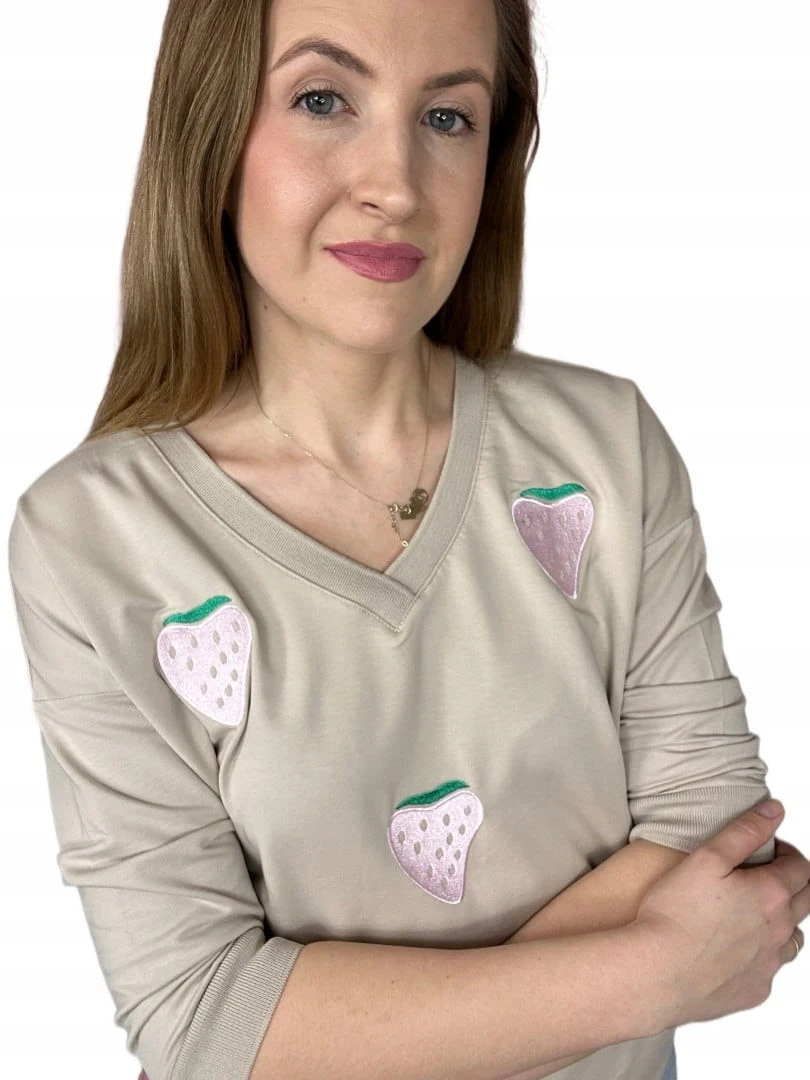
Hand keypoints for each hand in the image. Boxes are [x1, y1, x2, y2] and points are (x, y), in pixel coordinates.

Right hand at [632, 801, 809, 1026]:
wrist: (656, 973)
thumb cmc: (674, 914)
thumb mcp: (706, 857)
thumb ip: (744, 831)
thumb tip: (774, 811)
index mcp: (770, 895)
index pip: (800, 866)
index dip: (784, 852)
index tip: (765, 849)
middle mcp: (779, 931)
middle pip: (805, 900)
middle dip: (791, 881)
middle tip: (759, 875)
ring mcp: (769, 964)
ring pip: (792, 937)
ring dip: (780, 920)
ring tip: (747, 912)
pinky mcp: (755, 990)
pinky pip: (769, 968)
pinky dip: (760, 954)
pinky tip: (733, 947)